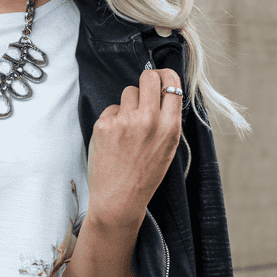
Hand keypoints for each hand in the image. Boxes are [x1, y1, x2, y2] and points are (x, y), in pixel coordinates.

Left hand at [86, 67, 182, 230]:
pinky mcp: (104, 124)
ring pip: (128, 92)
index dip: (165, 76)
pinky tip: (114, 139)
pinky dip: (112, 120)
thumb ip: (167, 120)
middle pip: (148, 77)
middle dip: (146, 81)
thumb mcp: (168, 147)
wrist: (120, 199)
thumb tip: (162, 92)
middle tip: (142, 92)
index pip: (172, 83)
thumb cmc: (145, 175)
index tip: (160, 78)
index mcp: (170, 126)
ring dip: (127, 105)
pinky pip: (111, 109)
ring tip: (127, 128)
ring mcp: (125, 121)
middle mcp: (149, 119)